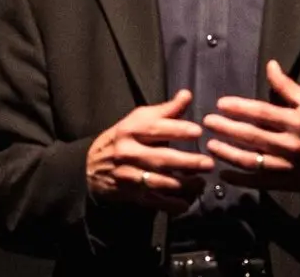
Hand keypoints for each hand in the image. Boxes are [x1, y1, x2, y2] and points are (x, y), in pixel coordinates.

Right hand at [86, 89, 213, 213]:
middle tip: (208, 163)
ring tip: (201, 182)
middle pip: (160, 158)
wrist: (91, 167)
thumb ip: (165, 111)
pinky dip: (171, 204)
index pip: (155, 128)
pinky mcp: (132, 195)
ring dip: (184, 185)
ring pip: (160, 182)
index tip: (197, 131)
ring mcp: (130, 175)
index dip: (177, 129)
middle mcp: (128, 152)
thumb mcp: (138, 120)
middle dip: (186, 162)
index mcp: (130, 130)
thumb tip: (186, 95)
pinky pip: (154, 201)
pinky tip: (186, 202)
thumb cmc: (122, 139)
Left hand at [203, 60, 299, 192]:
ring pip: (251, 160)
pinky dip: (239, 178)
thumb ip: (287, 86)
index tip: (221, 104)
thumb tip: (270, 65)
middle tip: (207, 122)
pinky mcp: (284, 182)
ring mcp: (286, 165)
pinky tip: (223, 172)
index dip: (240, 108)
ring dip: (228, 153)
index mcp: (296, 121)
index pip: (263, 113)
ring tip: (210, 145)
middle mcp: (290, 144)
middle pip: (252, 136)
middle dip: (227, 129)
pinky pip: (257, 181)